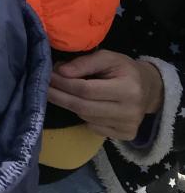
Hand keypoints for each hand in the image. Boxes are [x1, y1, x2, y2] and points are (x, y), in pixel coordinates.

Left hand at [47, 49, 164, 140]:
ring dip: (70, 105)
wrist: (149, 89)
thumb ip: (84, 63)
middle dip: (59, 97)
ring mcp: (128, 126)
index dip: (63, 84)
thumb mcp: (107, 57)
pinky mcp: (125, 135)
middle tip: (43, 88)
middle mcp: (130, 111)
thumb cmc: (124, 69)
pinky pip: (93, 127)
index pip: (86, 90)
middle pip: (83, 107)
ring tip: (63, 92)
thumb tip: (60, 72)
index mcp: (128, 89)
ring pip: (85, 117)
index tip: (47, 77)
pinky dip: (84, 116)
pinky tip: (84, 105)